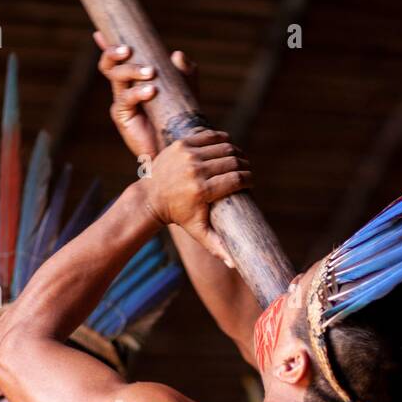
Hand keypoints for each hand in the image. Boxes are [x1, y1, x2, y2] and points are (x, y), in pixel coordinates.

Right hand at [94, 31, 196, 159]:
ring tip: (150, 73)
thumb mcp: (186, 89)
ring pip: (116, 78)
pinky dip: (137, 92)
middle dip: (114, 53)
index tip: (100, 34)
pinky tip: (151, 91)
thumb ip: (185, 71)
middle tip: (128, 50)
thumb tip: (176, 55)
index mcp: (134, 79)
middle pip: (109, 65)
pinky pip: (125, 99)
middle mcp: (124, 88)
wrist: (175, 145)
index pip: (117, 59)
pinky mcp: (123, 117)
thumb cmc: (178, 116)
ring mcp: (122, 102)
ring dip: (131, 70)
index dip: (108, 46)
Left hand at [139, 129, 249, 267]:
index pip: (236, 179)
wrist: (151, 197)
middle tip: (246, 171)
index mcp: (202, 191)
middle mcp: (195, 170)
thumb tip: (235, 264)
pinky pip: (210, 136)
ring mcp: (188, 155)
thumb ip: (217, 247)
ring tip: (239, 160)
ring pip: (224, 147)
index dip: (248, 179)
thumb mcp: (197, 232)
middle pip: (232, 161)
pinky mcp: (182, 143)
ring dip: (236, 152)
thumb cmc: (178, 216)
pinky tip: (227, 147)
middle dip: (244, 165)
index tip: (250, 182)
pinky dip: (222, 140)